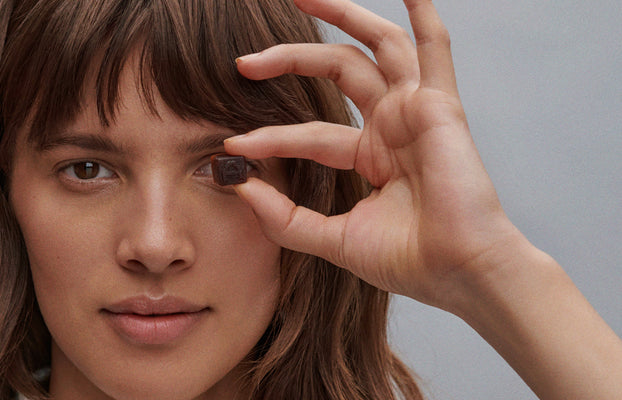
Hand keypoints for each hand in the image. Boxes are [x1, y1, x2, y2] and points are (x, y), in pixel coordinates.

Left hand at [225, 0, 523, 310]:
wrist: (459, 273)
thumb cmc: (410, 261)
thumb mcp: (332, 239)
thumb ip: (283, 217)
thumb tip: (238, 186)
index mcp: (371, 155)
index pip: (310, 132)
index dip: (271, 138)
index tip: (232, 146)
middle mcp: (392, 125)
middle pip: (336, 69)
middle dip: (289, 59)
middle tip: (244, 64)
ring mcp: (415, 111)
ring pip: (375, 45)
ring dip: (341, 13)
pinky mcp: (438, 106)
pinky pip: (434, 48)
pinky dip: (423, 14)